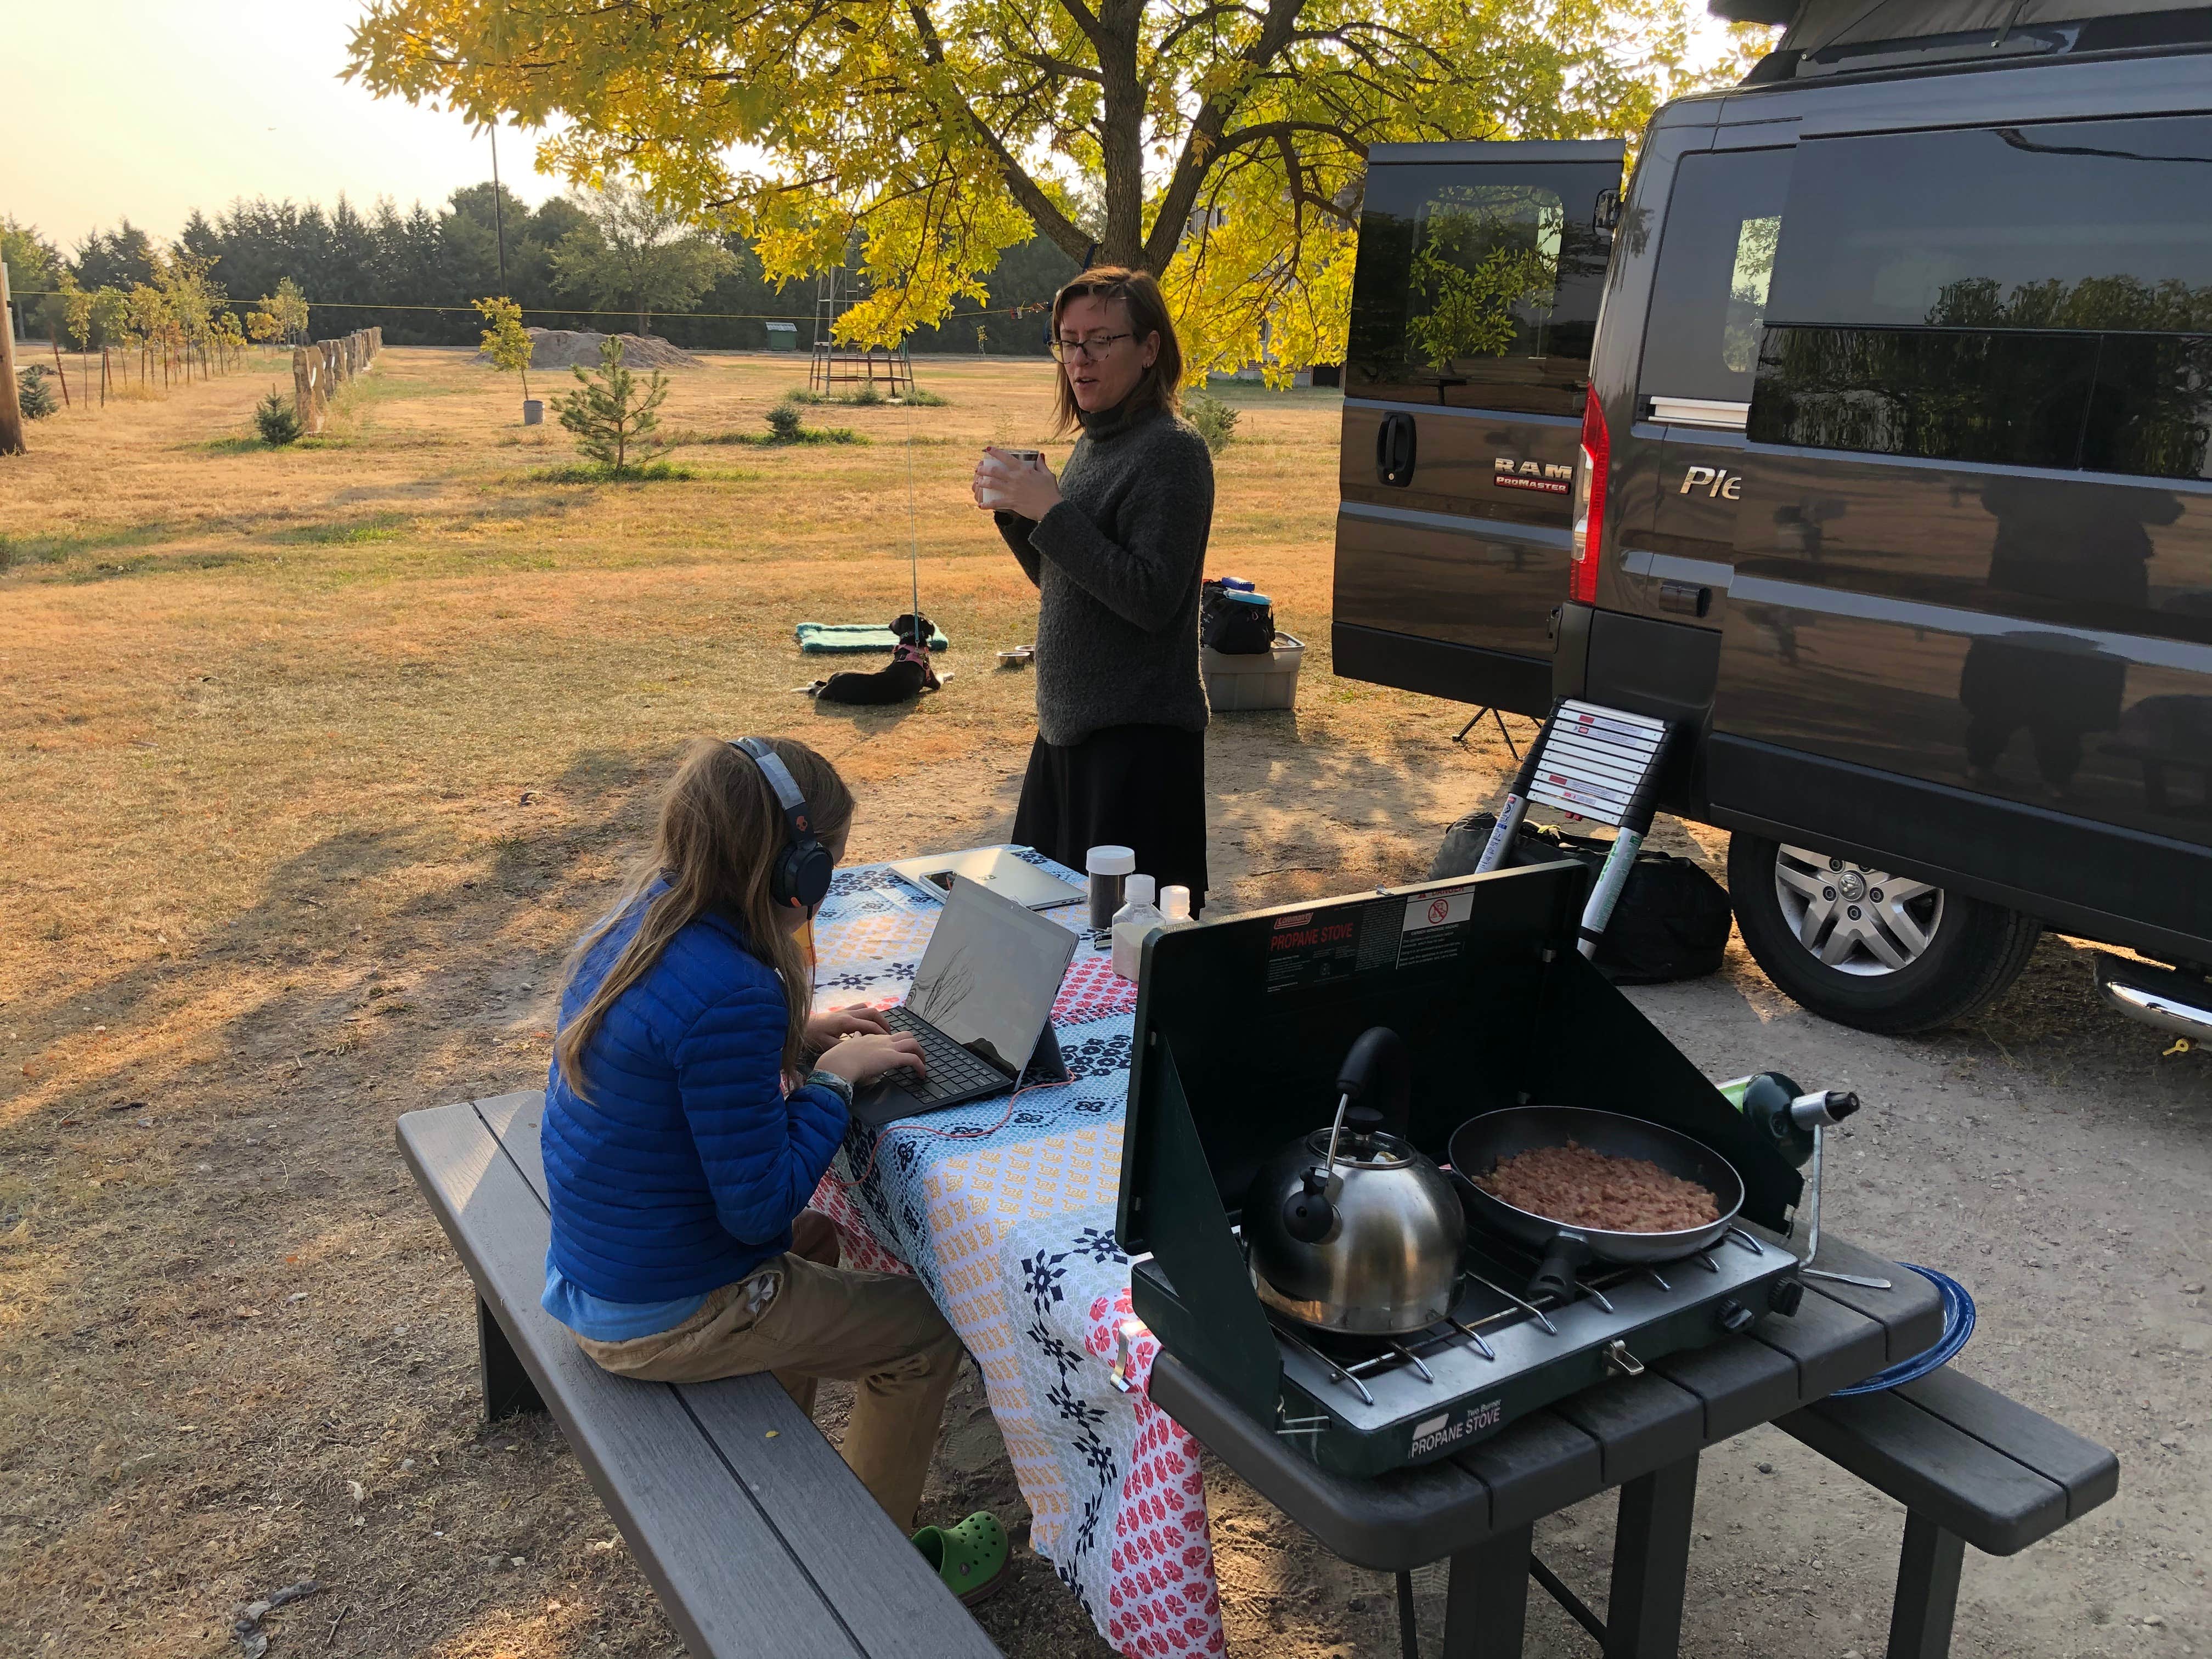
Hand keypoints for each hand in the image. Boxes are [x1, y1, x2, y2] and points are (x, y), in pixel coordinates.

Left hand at [806, 1005, 888, 1053]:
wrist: (799, 1027)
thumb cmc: (812, 1038)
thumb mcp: (828, 1046)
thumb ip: (846, 1047)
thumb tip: (861, 1050)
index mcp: (847, 1022)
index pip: (871, 1026)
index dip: (882, 1033)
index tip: (889, 1041)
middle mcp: (848, 1013)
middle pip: (872, 1012)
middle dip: (883, 1022)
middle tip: (887, 1034)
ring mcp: (844, 1011)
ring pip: (866, 1008)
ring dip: (875, 1016)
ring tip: (878, 1028)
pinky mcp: (840, 1012)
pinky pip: (858, 1008)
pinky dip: (865, 1014)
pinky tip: (863, 1024)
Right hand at [813, 1031, 928, 1087]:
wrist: (839, 1062)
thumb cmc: (840, 1058)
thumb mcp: (849, 1047)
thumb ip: (855, 1042)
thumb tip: (857, 1039)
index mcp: (871, 1038)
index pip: (890, 1037)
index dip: (897, 1044)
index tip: (898, 1052)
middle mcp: (882, 1040)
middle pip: (906, 1034)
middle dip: (913, 1045)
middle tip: (916, 1056)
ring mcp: (889, 1048)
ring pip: (913, 1043)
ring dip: (920, 1054)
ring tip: (922, 1065)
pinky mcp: (893, 1058)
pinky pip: (913, 1059)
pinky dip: (920, 1066)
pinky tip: (921, 1074)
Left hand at [973, 447, 1061, 520]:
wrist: (1051, 508)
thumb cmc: (1051, 491)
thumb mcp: (1048, 475)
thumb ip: (1041, 465)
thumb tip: (1040, 455)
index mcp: (1023, 470)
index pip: (1006, 458)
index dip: (995, 452)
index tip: (988, 449)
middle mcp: (1015, 478)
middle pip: (994, 471)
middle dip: (984, 469)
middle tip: (978, 469)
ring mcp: (1012, 491)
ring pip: (992, 484)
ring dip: (982, 483)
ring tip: (978, 482)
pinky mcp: (1012, 503)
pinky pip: (996, 503)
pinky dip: (986, 505)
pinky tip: (980, 505)